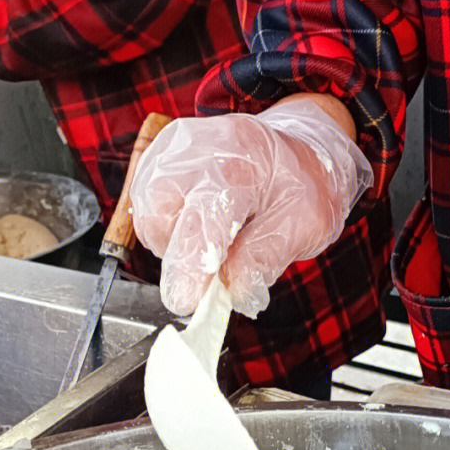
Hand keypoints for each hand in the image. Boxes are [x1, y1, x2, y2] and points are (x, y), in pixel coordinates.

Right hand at [131, 95, 371, 316]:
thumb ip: (264, 258)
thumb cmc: (303, 187)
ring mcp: (174, 149)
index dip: (190, 266)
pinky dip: (168, 226)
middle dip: (182, 254)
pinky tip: (200, 221)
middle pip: (160, 217)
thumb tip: (231, 292)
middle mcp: (199, 148)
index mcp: (242, 163)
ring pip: (148, 215)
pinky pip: (144, 206)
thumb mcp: (304, 226)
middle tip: (217, 261)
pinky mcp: (159, 156)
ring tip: (214, 236)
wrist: (299, 148)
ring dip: (174, 241)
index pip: (203, 220)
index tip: (185, 302)